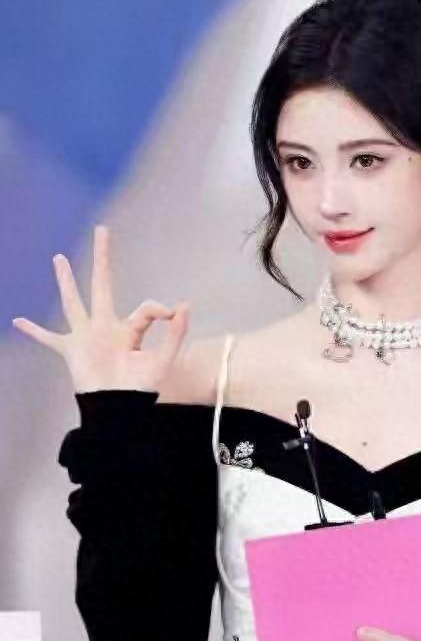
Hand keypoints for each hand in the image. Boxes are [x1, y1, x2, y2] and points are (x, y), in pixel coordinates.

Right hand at [12, 225, 188, 392]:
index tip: (172, 313)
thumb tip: (184, 304)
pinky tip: (17, 321)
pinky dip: (33, 332)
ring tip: (58, 258)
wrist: (119, 410)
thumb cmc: (142, 388)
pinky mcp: (71, 350)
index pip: (145, 308)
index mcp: (131, 329)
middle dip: (103, 258)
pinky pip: (48, 338)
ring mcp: (86, 336)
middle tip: (102, 230)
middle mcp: (107, 327)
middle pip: (103, 284)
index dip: (158, 308)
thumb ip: (175, 333)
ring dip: (66, 281)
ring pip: (73, 302)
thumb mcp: (164, 359)